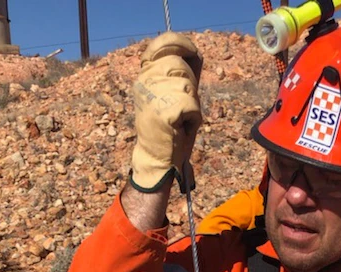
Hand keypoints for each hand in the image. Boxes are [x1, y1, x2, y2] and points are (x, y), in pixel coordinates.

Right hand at [131, 32, 202, 192]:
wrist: (157, 159)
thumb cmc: (170, 128)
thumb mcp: (174, 96)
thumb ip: (181, 75)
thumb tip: (196, 53)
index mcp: (144, 75)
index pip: (161, 44)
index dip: (180, 43)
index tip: (193, 50)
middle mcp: (144, 82)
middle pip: (179, 65)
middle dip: (189, 84)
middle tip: (181, 107)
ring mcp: (152, 95)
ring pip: (188, 85)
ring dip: (192, 104)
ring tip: (180, 119)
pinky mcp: (164, 111)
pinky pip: (192, 106)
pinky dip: (194, 119)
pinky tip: (182, 128)